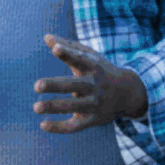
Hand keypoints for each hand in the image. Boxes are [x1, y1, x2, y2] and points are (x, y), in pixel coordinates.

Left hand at [34, 34, 148, 132]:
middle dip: (55, 85)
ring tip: (36, 107)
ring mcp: (94, 103)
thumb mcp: (90, 56)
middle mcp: (94, 85)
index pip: (79, 59)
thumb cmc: (102, 70)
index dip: (68, 53)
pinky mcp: (92, 119)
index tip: (55, 48)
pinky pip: (75, 125)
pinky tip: (42, 125)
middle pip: (73, 85)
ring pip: (73, 106)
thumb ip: (68, 46)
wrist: (128, 93)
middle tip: (36, 85)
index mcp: (93, 67)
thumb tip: (46, 36)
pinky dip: (59, 127)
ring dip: (54, 107)